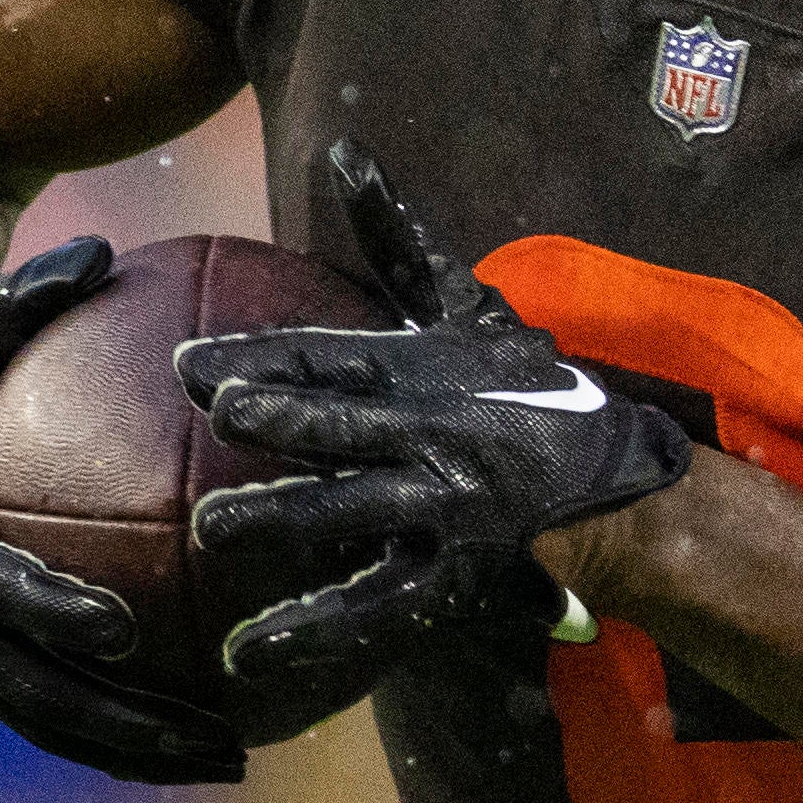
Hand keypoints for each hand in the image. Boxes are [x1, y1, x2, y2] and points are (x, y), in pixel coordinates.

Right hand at [0, 236, 244, 785]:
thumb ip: (11, 309)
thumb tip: (98, 248)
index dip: (50, 609)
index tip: (120, 627)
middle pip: (33, 688)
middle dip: (123, 718)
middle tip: (213, 732)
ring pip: (48, 719)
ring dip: (136, 747)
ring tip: (230, 762)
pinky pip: (45, 714)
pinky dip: (114, 736)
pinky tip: (195, 746)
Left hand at [176, 141, 694, 694]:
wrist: (613, 483)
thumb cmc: (527, 385)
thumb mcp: (467, 303)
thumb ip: (397, 237)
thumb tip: (345, 152)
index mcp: (422, 371)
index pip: (333, 360)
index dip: (264, 360)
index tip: (189, 366)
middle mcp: (429, 435)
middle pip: (346, 425)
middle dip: (281, 419)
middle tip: (216, 412)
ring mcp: (441, 508)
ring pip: (354, 512)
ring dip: (286, 518)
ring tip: (212, 529)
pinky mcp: (449, 575)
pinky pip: (374, 604)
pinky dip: (313, 629)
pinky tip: (250, 650)